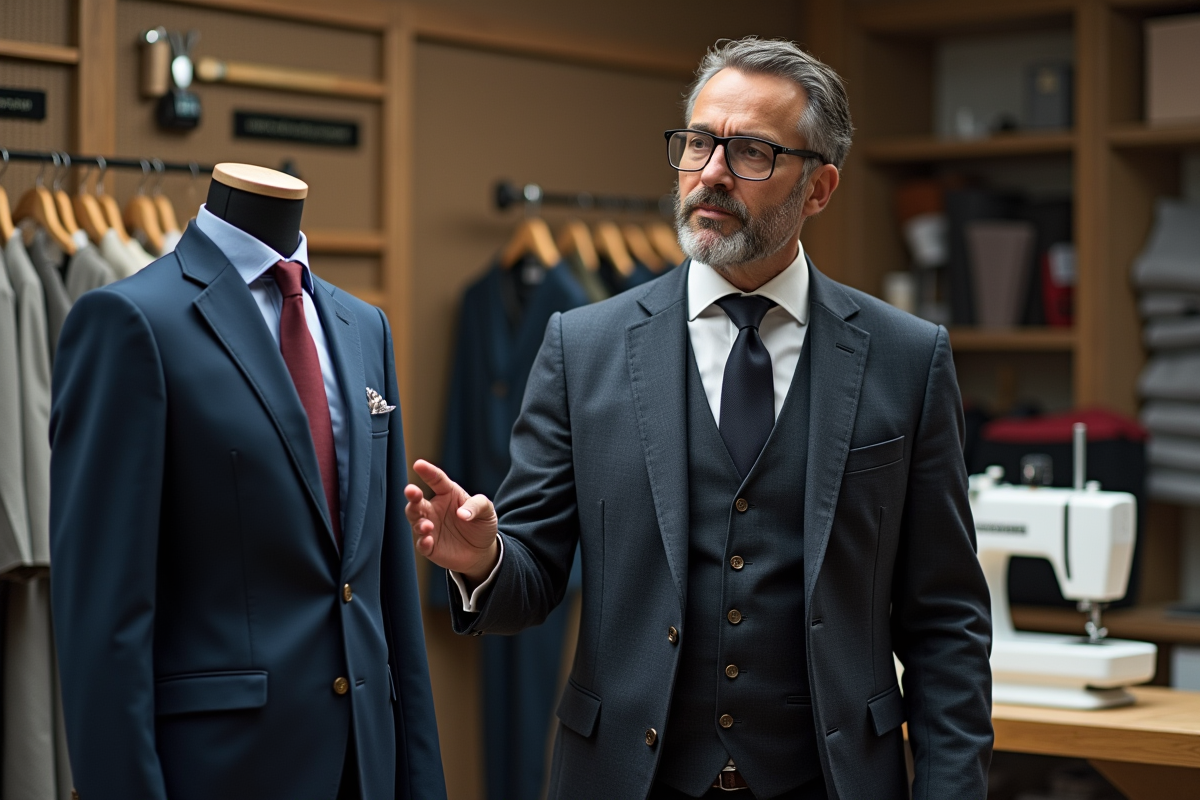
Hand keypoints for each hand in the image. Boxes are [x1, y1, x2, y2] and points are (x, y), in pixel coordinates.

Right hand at [405, 459, 499, 584]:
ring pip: (415, 521)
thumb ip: (477, 505)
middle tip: (411, 491)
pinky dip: (423, 542)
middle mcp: (434, 509)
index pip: (436, 480)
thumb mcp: (487, 511)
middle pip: (417, 500)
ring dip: (418, 521)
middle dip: (412, 495)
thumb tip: (462, 513)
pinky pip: (422, 544)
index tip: (418, 464)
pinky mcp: (430, 546)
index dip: (427, 472)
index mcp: (447, 494)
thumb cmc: (482, 525)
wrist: (482, 552)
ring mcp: (430, 527)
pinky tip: (428, 540)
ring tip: (427, 525)